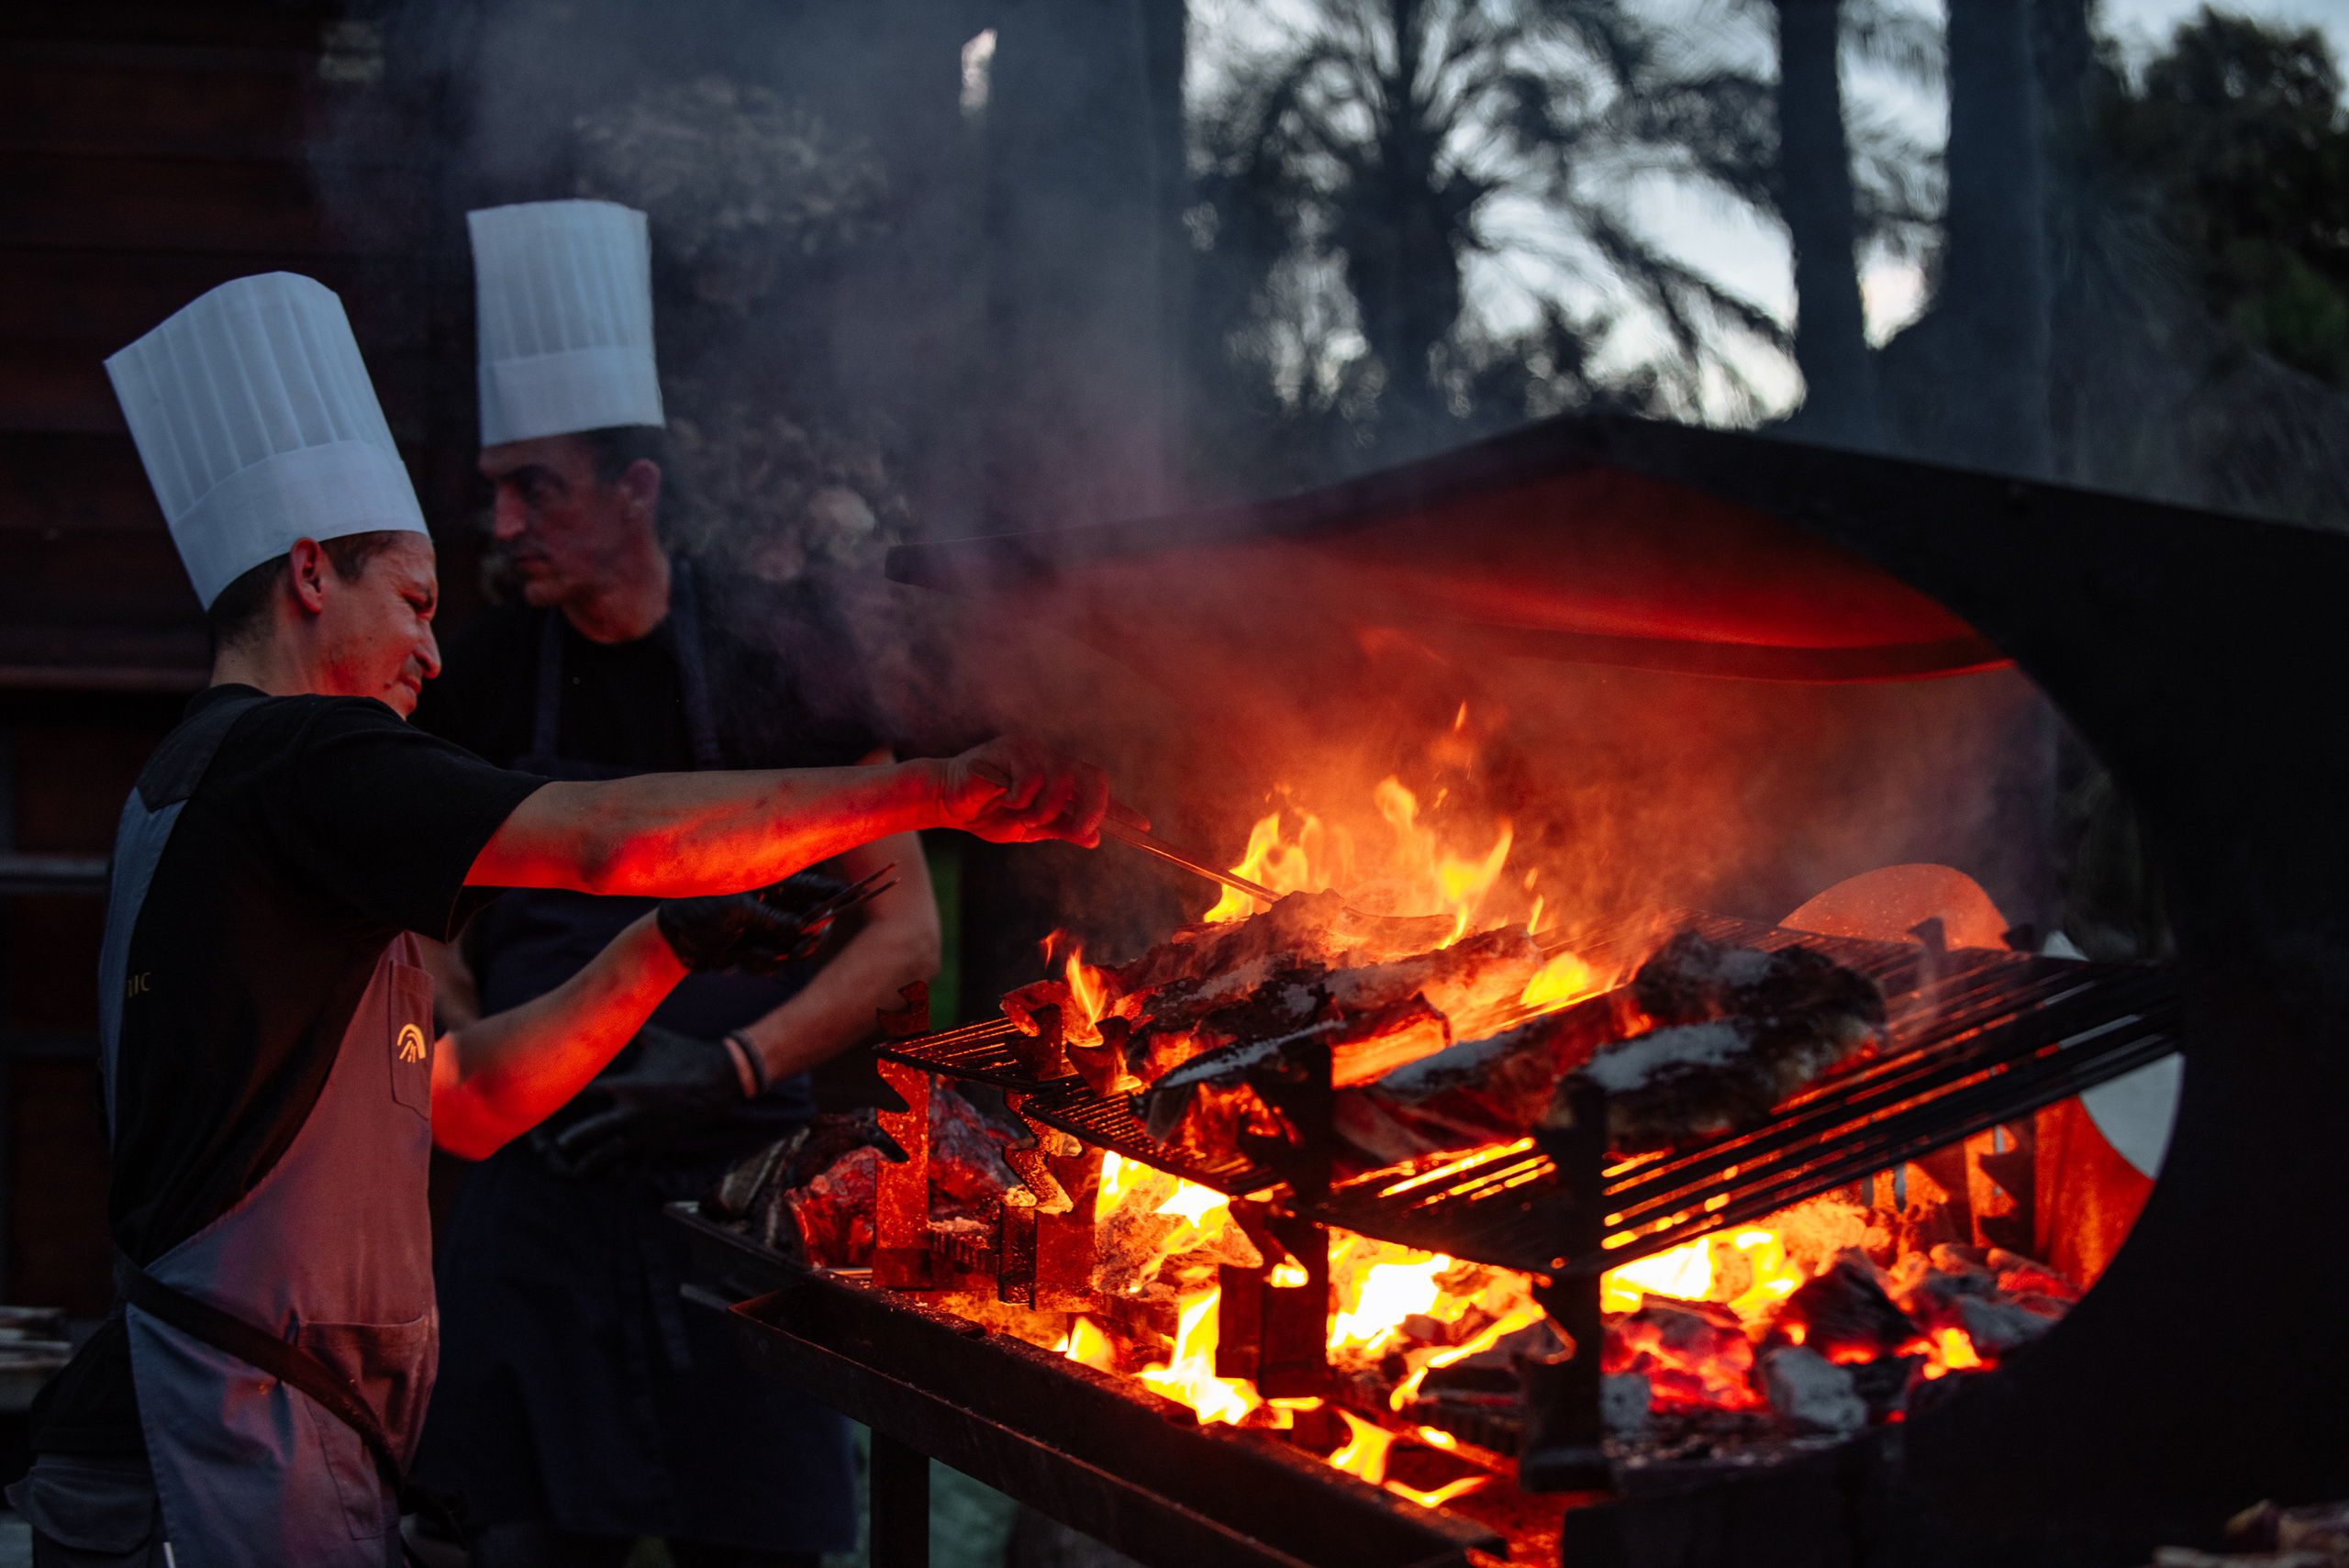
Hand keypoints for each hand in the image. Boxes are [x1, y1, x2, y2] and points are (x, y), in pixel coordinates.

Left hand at [540, 1025, 749, 1176]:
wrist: (722, 1079)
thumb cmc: (686, 1054)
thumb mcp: (655, 1037)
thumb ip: (628, 1028)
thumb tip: (611, 1009)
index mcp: (626, 1085)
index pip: (583, 1093)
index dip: (561, 1096)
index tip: (544, 1100)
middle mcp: (631, 1112)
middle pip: (588, 1133)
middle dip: (567, 1141)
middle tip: (550, 1146)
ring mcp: (645, 1132)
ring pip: (607, 1156)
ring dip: (588, 1163)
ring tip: (574, 1168)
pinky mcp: (658, 1145)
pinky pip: (632, 1165)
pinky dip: (617, 1172)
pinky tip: (606, 1176)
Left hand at [657, 870, 875, 973]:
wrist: (671, 938)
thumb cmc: (698, 907)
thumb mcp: (739, 911)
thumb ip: (776, 921)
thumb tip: (809, 930)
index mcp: (773, 882)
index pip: (816, 888)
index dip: (836, 896)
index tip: (853, 900)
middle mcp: (776, 905)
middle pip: (814, 924)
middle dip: (806, 939)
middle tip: (800, 945)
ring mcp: (768, 929)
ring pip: (796, 949)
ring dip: (776, 955)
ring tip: (750, 951)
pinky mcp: (759, 950)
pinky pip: (776, 964)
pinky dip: (760, 965)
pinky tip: (740, 958)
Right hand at [935, 736, 1146, 846]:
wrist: (945, 801)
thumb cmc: (986, 812)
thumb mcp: (1029, 828)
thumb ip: (1061, 829)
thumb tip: (1095, 839)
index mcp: (1058, 777)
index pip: (1097, 788)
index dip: (1119, 808)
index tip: (1142, 826)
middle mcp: (1050, 758)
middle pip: (1092, 775)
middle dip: (1094, 807)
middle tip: (1085, 829)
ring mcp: (1031, 750)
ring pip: (1060, 780)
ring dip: (1044, 809)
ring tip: (1023, 817)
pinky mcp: (1009, 748)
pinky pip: (1030, 778)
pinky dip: (1021, 799)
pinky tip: (1006, 801)